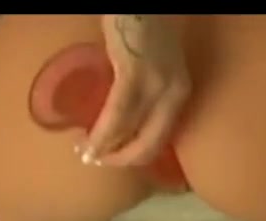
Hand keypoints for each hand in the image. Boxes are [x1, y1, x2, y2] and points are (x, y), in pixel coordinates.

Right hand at [80, 14, 190, 167]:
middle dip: (122, 159)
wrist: (141, 0)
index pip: (161, 137)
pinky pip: (118, 114)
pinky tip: (90, 142)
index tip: (112, 158)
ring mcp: (157, 84)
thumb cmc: (141, 25)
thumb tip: (123, 113)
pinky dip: (103, 133)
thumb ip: (144, 88)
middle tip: (97, 160)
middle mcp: (175, 92)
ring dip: (107, 149)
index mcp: (180, 90)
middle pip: (150, 144)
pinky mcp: (136, 73)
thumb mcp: (152, 63)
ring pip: (133, 133)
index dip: (135, 155)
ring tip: (85, 151)